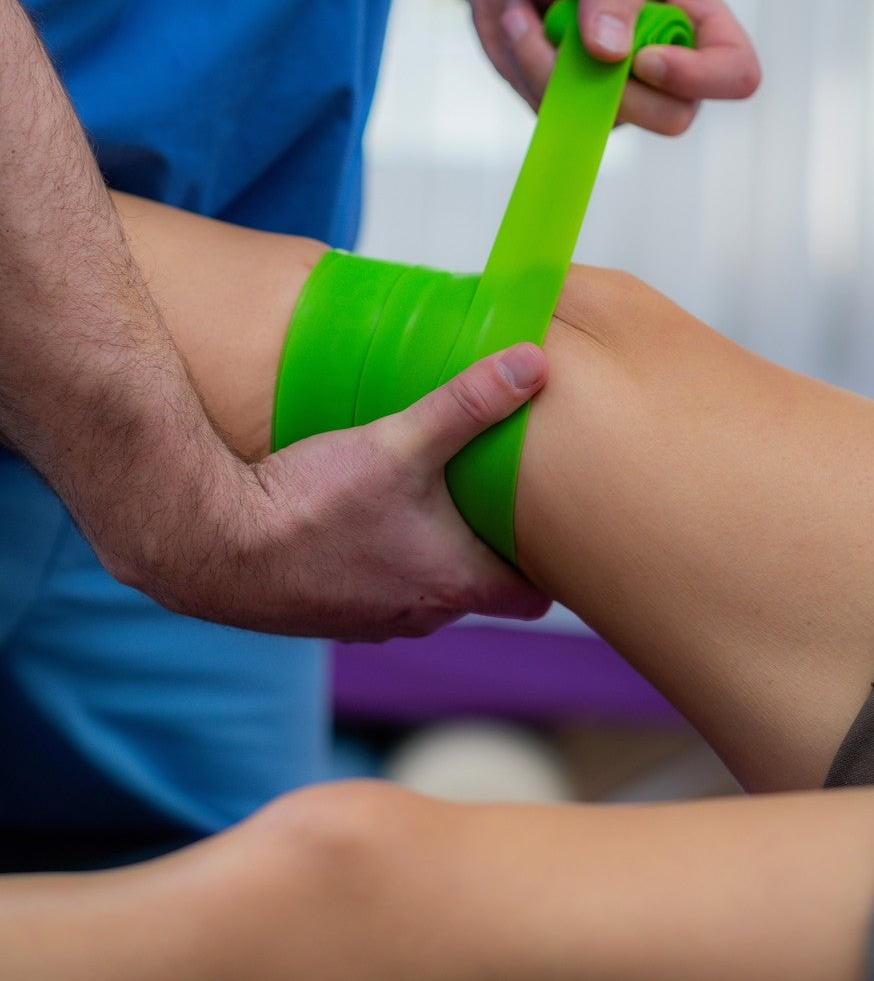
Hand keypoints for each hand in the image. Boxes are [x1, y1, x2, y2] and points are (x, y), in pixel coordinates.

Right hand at [134, 343, 549, 639]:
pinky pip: (374, 591)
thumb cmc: (308, 505)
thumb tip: (533, 362)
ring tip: (432, 504)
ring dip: (431, 555)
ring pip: (424, 591)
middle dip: (490, 550)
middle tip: (496, 499)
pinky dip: (381, 561)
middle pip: (479, 590)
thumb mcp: (399, 442)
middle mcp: (418, 615)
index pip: (533, 596)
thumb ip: (468, 402)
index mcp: (452, 584)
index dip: (549, 564)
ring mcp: (370, 622)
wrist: (212, 545)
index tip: (552, 527)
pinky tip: (361, 519)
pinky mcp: (326, 615)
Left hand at [469, 0, 760, 133]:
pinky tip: (519, 27)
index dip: (699, 78)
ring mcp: (622, 92)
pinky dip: (528, 71)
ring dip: (552, 68)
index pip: (736, 72)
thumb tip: (614, 54)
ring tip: (527, 12)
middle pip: (673, 118)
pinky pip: (558, 116)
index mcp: (694, 16)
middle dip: (615, 88)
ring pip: (604, 121)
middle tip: (570, 37)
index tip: (642, 57)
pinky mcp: (575, 106)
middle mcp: (667, 62)